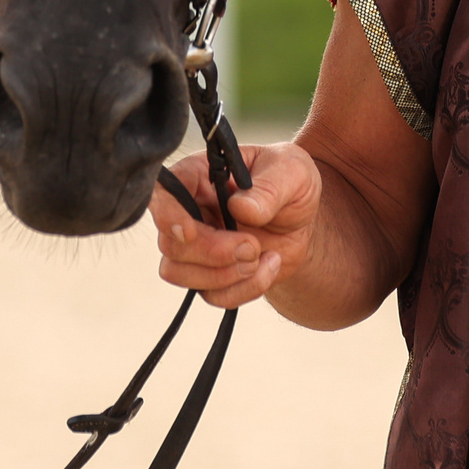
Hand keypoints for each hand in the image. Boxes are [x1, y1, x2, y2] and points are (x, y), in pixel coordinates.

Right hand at [150, 141, 321, 308]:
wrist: (305, 221)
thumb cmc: (291, 183)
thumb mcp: (292, 173)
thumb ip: (269, 188)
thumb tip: (241, 208)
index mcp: (200, 177)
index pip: (163, 193)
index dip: (166, 215)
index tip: (188, 232)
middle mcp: (189, 212)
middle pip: (170, 244)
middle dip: (213, 252)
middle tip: (252, 246)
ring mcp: (196, 247)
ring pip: (180, 274)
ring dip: (226, 275)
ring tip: (261, 256)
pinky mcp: (211, 275)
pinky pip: (212, 295)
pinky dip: (245, 288)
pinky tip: (269, 265)